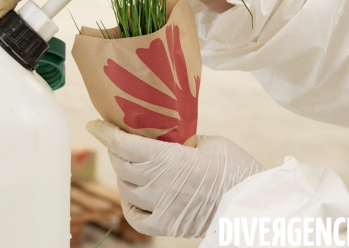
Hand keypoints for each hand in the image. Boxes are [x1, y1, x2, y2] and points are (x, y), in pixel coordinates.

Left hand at [86, 119, 264, 237]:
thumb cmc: (237, 169)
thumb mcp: (211, 142)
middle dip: (115, 149)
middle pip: (122, 164)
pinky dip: (129, 204)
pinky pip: (135, 217)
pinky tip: (134, 194)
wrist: (254, 205)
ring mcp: (161, 207)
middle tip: (119, 139)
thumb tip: (172, 139)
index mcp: (169, 159)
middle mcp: (158, 184)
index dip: (105, 132)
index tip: (95, 123)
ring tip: (130, 164)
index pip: (124, 144)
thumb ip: (185, 140)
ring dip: (123, 173)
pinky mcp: (167, 225)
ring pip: (125, 188)